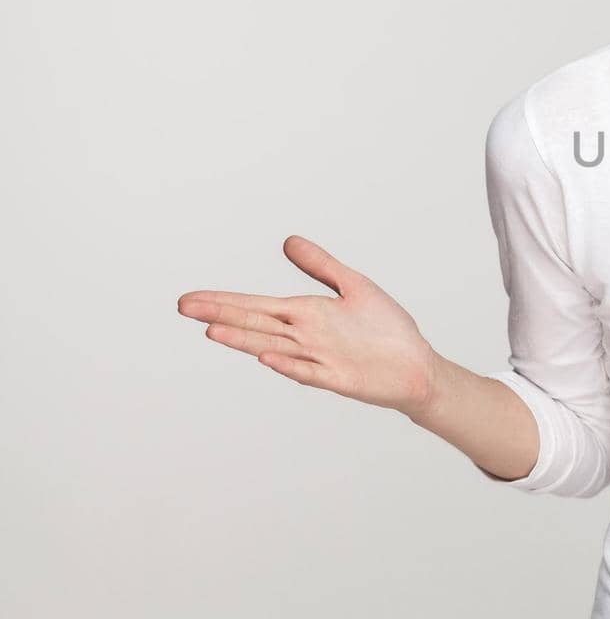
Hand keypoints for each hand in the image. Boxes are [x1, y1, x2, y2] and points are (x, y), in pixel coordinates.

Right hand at [177, 235, 440, 416]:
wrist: (417, 366)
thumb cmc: (386, 329)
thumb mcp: (353, 286)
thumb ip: (320, 266)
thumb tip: (288, 241)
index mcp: (307, 314)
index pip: (256, 306)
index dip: (223, 301)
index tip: (189, 298)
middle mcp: (306, 336)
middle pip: (256, 323)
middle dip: (220, 314)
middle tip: (183, 307)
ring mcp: (319, 358)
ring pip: (274, 346)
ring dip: (244, 339)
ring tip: (211, 330)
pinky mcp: (338, 378)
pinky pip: (308, 371)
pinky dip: (288, 364)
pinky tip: (266, 356)